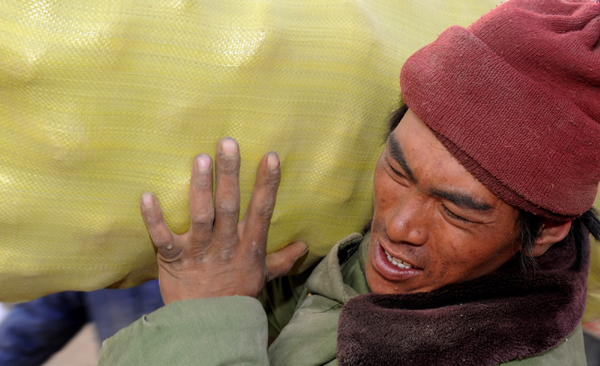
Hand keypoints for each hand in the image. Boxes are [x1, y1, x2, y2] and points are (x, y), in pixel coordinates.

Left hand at [140, 138, 307, 303]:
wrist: (208, 324)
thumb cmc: (236, 294)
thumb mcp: (263, 276)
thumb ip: (282, 258)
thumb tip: (304, 246)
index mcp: (249, 246)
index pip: (261, 210)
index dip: (267, 184)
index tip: (270, 157)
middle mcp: (226, 245)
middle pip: (229, 206)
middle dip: (229, 174)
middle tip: (227, 143)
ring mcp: (199, 251)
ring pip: (200, 216)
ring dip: (200, 188)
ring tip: (200, 159)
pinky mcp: (173, 259)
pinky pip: (162, 237)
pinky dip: (154, 218)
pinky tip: (146, 195)